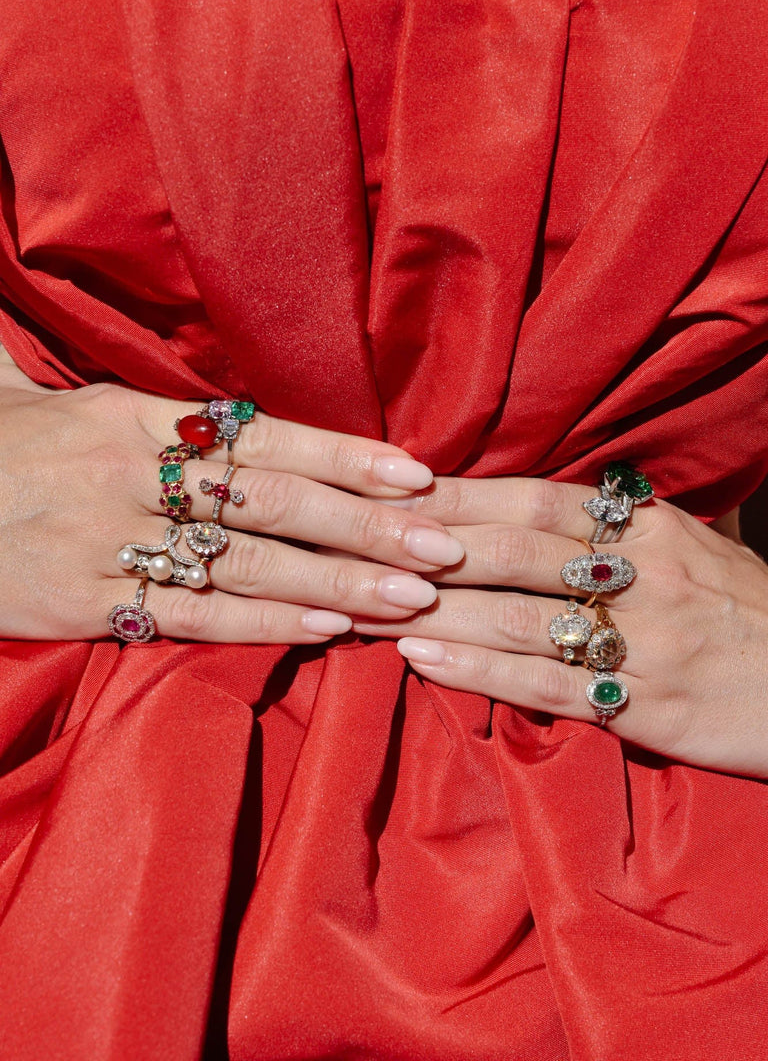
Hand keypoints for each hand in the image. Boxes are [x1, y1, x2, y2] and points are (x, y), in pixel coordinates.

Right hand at [0, 363, 464, 642]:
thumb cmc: (9, 448)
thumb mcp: (76, 405)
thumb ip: (161, 412)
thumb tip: (243, 412)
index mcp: (137, 415)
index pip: (264, 435)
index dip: (345, 456)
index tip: (416, 473)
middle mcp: (133, 472)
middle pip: (271, 499)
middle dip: (364, 523)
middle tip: (444, 543)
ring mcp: (109, 540)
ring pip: (244, 561)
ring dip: (337, 580)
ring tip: (412, 594)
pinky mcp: (86, 602)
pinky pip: (190, 616)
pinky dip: (264, 624)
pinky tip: (328, 630)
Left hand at [351, 476, 767, 777]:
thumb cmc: (750, 615)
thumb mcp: (699, 549)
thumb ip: (623, 527)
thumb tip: (550, 502)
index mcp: (650, 527)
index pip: (533, 500)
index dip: (457, 495)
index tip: (390, 491)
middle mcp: (641, 574)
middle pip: (512, 549)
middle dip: (425, 546)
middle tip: (350, 540)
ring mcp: (643, 641)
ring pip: (517, 616)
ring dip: (433, 609)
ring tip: (362, 601)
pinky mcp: (644, 707)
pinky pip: (544, 685)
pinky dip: (476, 670)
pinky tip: (420, 660)